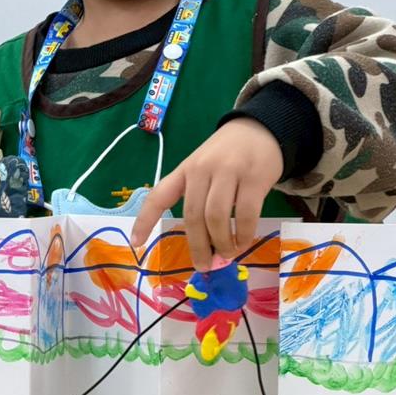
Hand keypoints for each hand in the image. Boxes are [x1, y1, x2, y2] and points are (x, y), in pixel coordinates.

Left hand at [132, 118, 283, 269]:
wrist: (259, 128)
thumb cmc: (226, 155)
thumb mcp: (203, 167)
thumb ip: (199, 199)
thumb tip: (205, 246)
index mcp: (185, 170)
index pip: (159, 195)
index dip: (145, 220)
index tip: (136, 243)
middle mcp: (203, 170)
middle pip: (193, 215)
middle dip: (198, 246)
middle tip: (204, 266)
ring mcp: (230, 172)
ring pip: (217, 217)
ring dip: (222, 243)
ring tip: (227, 254)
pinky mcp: (255, 178)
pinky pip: (247, 214)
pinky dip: (244, 234)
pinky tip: (244, 242)